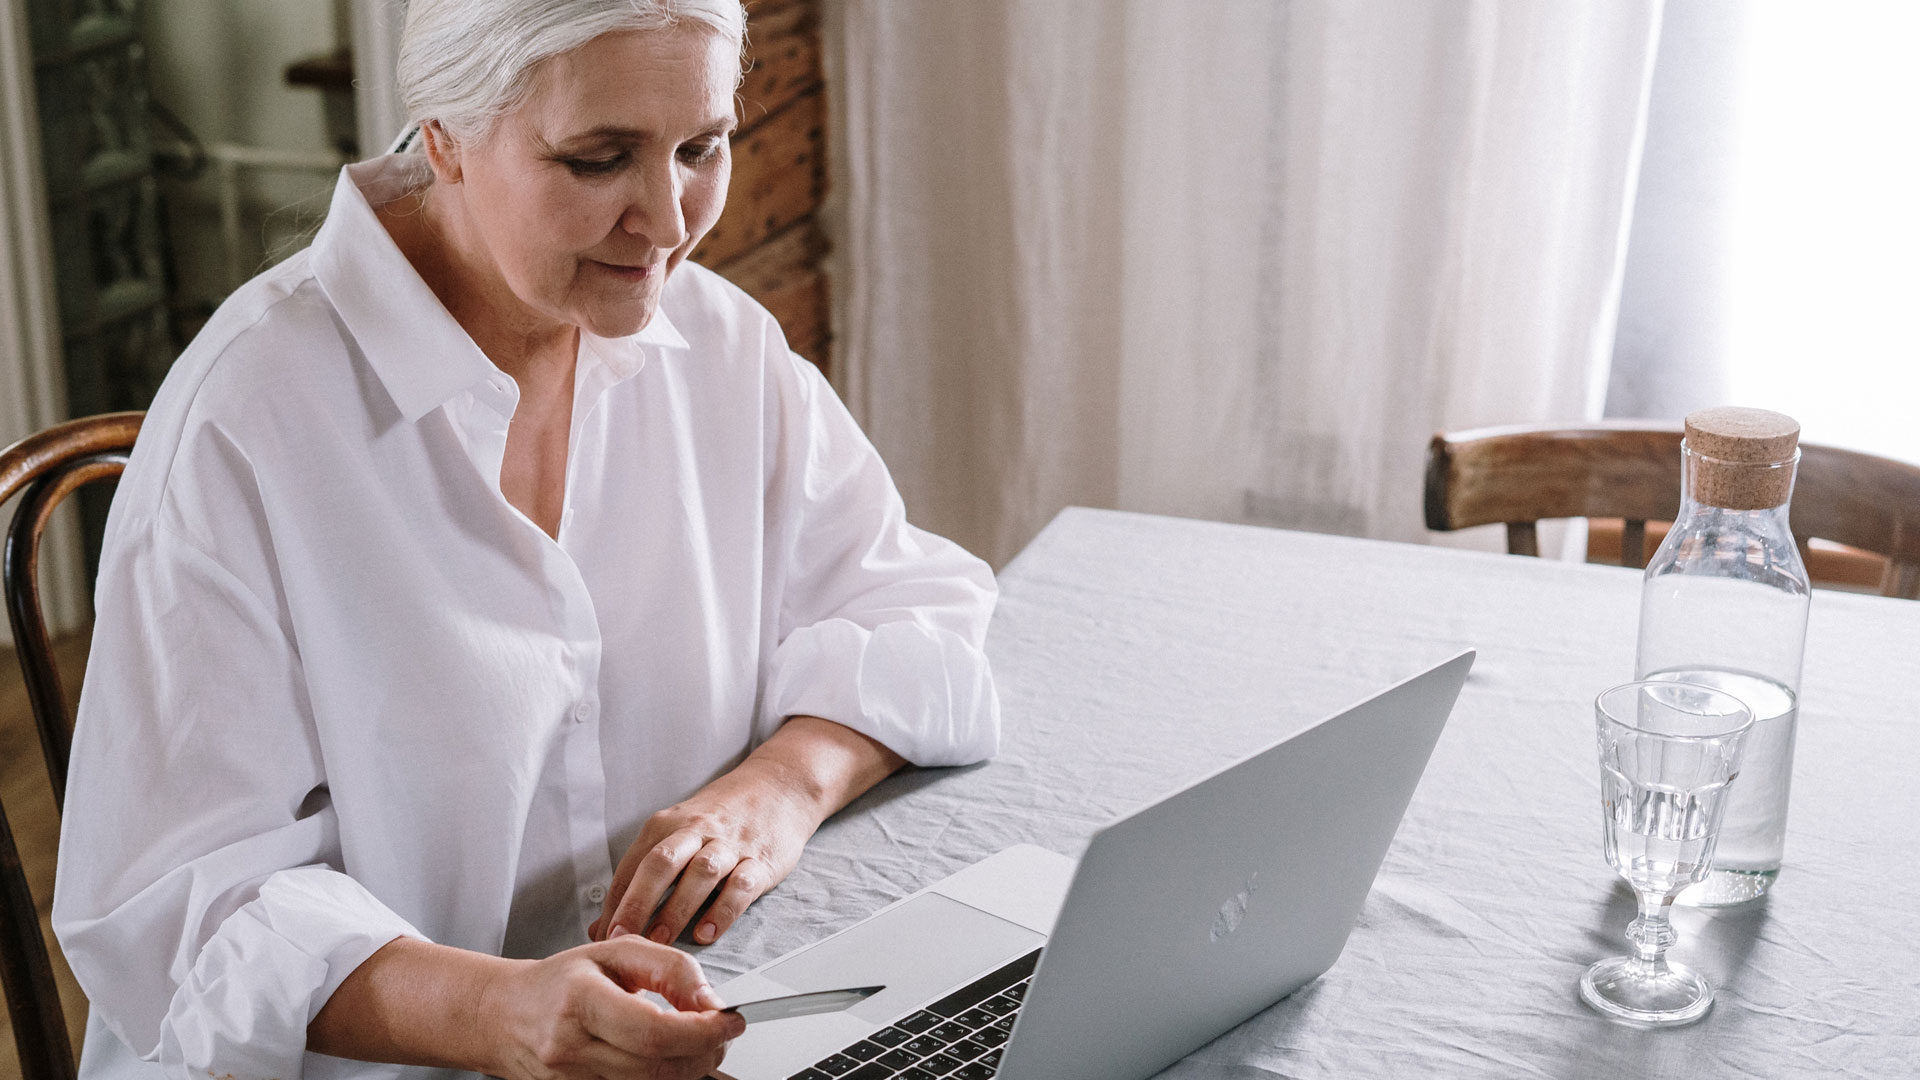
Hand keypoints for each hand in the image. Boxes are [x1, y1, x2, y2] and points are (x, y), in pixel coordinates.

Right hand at [481, 936, 745, 1079]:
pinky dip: (660, 1079)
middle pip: (658, 1068)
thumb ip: (669, 968)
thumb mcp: (615, 952)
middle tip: (722, 1033)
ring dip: (688, 1069)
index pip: (654, 1031)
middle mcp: (570, 1048)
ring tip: (697, 1043)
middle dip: (704, 1053)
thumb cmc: (560, 982)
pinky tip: (666, 1059)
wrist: (505, 1015)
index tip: (731, 1020)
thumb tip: (710, 1000)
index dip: (703, 1031)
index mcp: (580, 1000)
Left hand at [591, 716, 905, 946]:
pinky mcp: (761, 859)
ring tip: (660, 942)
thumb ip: (644, 875)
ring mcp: (730, 845)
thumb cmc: (721, 817)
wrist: (778, 786)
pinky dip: (723, 910)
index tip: (602, 934)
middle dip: (638, 902)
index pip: (634, 865)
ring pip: (700, 874)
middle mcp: (697, 831)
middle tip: (622, 937)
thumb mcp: (679, 831)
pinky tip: (708, 933)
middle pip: (661, 864)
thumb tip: (604, 924)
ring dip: (677, 909)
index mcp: (669, 824)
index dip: (615, 901)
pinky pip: (741, 886)